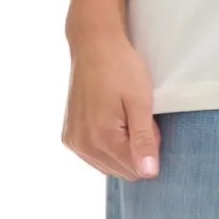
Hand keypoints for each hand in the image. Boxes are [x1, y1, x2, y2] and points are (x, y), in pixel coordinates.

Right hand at [61, 26, 162, 180]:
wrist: (93, 45)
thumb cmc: (120, 68)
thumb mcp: (141, 102)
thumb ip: (144, 140)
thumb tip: (149, 173)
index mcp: (102, 138)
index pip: (136, 169)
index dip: (149, 148)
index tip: (147, 122)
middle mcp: (83, 145)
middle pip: (122, 171)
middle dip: (135, 150)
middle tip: (136, 118)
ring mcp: (73, 141)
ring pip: (108, 165)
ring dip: (121, 149)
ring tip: (123, 117)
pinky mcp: (69, 135)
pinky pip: (95, 156)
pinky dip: (106, 145)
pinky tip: (110, 120)